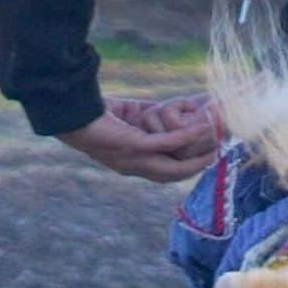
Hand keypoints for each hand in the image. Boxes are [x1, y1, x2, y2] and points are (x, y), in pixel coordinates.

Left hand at [59, 99, 216, 182]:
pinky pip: (167, 144)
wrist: (73, 115)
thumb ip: (145, 119)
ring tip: (213, 145)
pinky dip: (186, 137)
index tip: (203, 158)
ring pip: (174, 166)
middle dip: (195, 167)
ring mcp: (134, 159)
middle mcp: (134, 167)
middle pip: (172, 176)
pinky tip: (200, 128)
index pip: (163, 174)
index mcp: (131, 164)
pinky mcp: (134, 145)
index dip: (184, 169)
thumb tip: (162, 111)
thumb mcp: (127, 119)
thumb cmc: (95, 114)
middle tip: (214, 155)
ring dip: (196, 157)